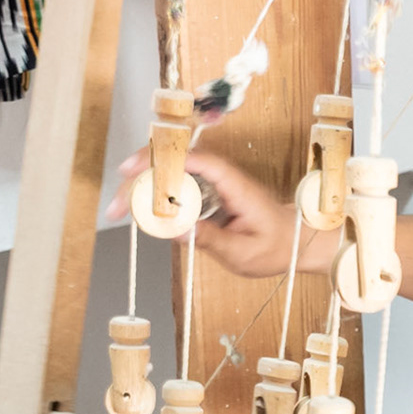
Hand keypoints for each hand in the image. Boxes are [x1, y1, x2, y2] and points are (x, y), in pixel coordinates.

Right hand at [107, 148, 311, 278]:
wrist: (296, 241)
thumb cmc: (277, 246)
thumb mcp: (246, 252)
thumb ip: (213, 240)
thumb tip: (179, 231)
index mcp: (236, 185)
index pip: (198, 161)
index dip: (165, 160)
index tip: (135, 170)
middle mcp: (222, 178)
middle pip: (176, 163)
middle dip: (141, 177)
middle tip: (116, 204)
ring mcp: (214, 184)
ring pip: (172, 174)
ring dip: (143, 187)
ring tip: (119, 209)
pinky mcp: (208, 194)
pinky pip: (178, 188)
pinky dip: (155, 197)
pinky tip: (138, 211)